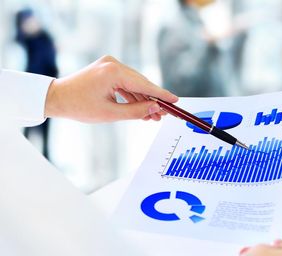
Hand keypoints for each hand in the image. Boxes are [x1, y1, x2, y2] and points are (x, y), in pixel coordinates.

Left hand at [45, 55, 177, 122]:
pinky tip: (141, 108)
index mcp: (114, 72)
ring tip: (153, 116)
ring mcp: (110, 64)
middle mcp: (113, 63)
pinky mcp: (107, 68)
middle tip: (164, 115)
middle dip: (153, 100)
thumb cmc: (79, 106)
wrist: (56, 97)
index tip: (176, 101)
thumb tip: (157, 109)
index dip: (162, 95)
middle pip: (141, 83)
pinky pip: (126, 82)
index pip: (145, 85)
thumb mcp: (111, 114)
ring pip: (135, 84)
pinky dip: (133, 95)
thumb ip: (137, 111)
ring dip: (143, 99)